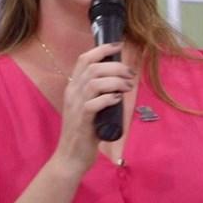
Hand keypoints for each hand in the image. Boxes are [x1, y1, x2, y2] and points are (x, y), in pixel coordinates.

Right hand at [52, 42, 134, 173]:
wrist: (71, 157)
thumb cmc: (84, 132)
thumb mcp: (90, 107)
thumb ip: (100, 94)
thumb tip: (121, 81)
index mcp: (74, 87)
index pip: (84, 59)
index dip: (102, 49)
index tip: (119, 46)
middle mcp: (73, 93)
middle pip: (93, 67)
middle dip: (116, 66)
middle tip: (131, 74)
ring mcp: (76, 106)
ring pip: (94, 82)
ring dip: (116, 81)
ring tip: (128, 87)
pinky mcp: (82, 120)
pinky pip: (94, 103)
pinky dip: (109, 98)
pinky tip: (118, 99)